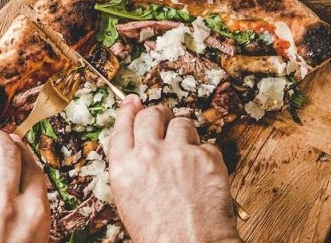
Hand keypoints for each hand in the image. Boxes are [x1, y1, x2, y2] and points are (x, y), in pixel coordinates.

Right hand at [106, 95, 240, 242]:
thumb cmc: (161, 236)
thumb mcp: (130, 202)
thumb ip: (133, 170)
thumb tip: (139, 146)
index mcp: (124, 169)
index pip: (123, 126)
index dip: (128, 111)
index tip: (132, 102)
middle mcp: (148, 155)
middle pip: (151, 115)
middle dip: (159, 115)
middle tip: (165, 121)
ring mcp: (179, 153)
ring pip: (182, 122)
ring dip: (184, 134)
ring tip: (187, 155)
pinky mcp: (207, 157)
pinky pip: (206, 144)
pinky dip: (206, 155)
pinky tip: (203, 174)